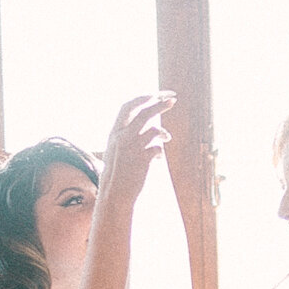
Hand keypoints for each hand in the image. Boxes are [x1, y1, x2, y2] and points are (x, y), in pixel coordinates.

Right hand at [99, 94, 174, 210]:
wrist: (115, 194)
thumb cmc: (116, 172)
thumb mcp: (115, 150)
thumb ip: (126, 136)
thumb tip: (142, 125)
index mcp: (115, 133)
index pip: (127, 107)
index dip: (142, 98)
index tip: (154, 94)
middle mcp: (122, 137)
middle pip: (144, 113)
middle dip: (160, 104)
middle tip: (173, 100)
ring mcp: (132, 148)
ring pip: (154, 129)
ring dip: (163, 132)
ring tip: (167, 138)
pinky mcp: (142, 160)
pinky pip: (158, 149)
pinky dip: (159, 152)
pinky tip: (157, 159)